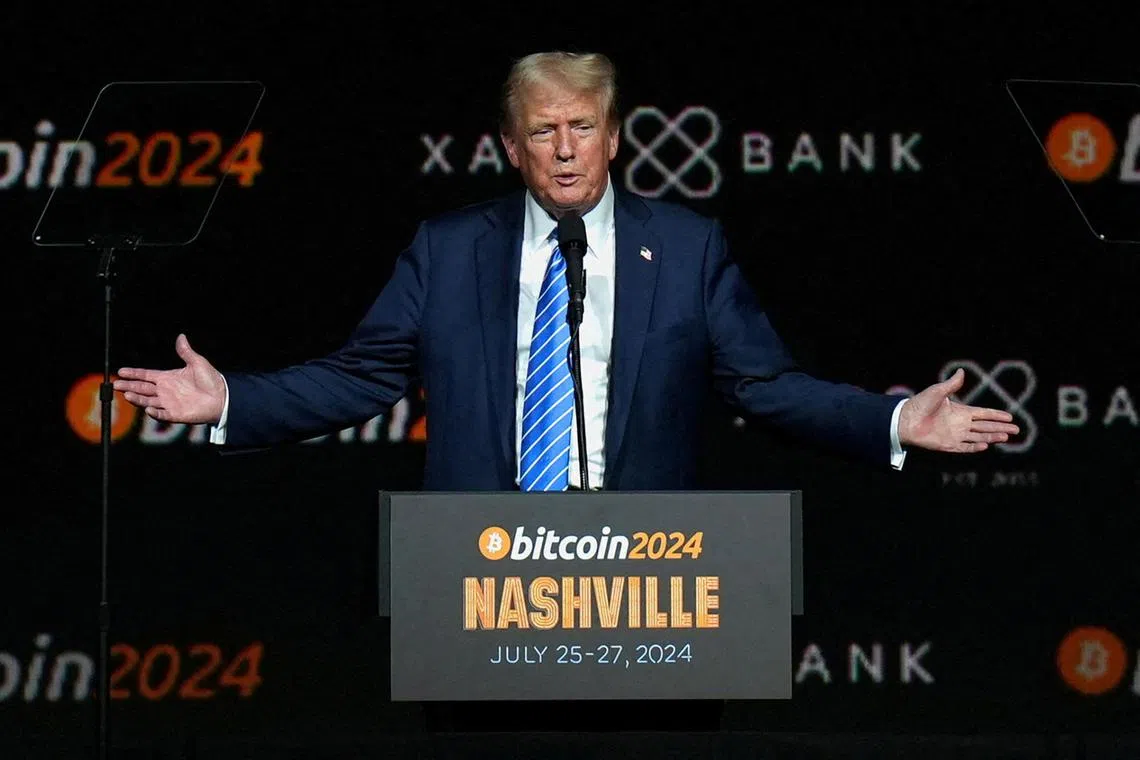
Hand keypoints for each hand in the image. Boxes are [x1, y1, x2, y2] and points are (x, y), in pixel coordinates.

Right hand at [113, 334, 225, 423]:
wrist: (222, 397)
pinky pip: (162, 414)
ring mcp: (169, 403)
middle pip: (142, 388)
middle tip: (116, 385)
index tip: (121, 372)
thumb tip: (181, 336)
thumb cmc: (211, 380)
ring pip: (148, 400)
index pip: (146, 375)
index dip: (133, 373)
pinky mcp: (175, 414)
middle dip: (128, 386)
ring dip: (137, 399)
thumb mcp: (198, 363)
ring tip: (127, 394)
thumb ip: (186, 352)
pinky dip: (155, 412)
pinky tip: (148, 408)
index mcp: (168, 378)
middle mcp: (165, 391)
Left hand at [898, 368, 1020, 452]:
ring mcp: (955, 435)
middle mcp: (960, 424)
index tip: (1010, 417)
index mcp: (960, 411)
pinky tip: (986, 445)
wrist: (905, 419)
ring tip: (1006, 437)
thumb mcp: (938, 391)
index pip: (983, 414)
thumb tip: (962, 371)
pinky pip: (965, 447)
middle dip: (1000, 428)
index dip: (996, 415)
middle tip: (1016, 430)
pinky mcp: (948, 445)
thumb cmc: (920, 404)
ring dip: (992, 437)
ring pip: (978, 437)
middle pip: (985, 426)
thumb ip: (952, 384)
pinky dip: (975, 447)